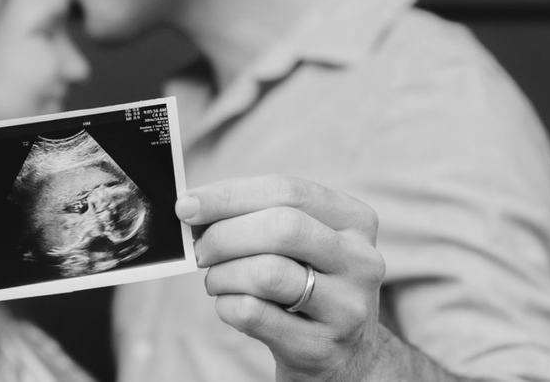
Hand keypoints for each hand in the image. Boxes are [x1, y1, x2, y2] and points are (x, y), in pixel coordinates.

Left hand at [178, 176, 387, 380]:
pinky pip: (254, 314)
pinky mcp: (321, 348)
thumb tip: (194, 206)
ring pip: (267, 274)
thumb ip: (259, 217)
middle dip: (224, 236)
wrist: (347, 358)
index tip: (187, 205)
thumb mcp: (303, 246)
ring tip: (215, 281)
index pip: (288, 191)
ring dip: (222, 275)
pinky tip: (229, 305)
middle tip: (200, 250)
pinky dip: (226, 306)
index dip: (230, 195)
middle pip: (281, 228)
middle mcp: (361, 261)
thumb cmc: (308, 285)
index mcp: (355, 221)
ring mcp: (347, 308)